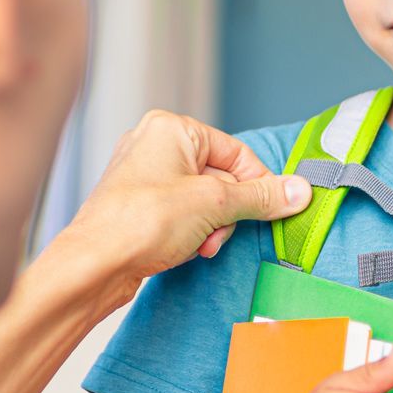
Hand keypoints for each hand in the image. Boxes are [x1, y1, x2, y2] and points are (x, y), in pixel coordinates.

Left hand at [55, 111, 310, 301]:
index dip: (258, 183)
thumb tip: (298, 190)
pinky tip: (187, 249)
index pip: (235, 151)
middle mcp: (154, 145)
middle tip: (220, 233)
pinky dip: (193, 232)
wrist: (94, 264)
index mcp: (170, 129)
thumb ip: (259, 196)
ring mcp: (144, 177)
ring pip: (203, 199)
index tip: (274, 208)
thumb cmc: (140, 223)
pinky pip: (183, 214)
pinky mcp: (139, 207)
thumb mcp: (214, 205)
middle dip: (228, 212)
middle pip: (221, 177)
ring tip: (201, 245)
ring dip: (212, 227)